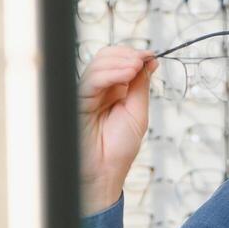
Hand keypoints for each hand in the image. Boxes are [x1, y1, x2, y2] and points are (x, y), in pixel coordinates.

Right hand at [79, 45, 157, 213]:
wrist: (104, 172)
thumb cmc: (119, 149)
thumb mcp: (138, 112)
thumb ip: (141, 86)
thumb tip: (150, 61)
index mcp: (114, 91)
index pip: (120, 62)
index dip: (135, 55)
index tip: (151, 55)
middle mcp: (100, 90)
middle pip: (108, 57)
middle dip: (127, 55)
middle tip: (143, 60)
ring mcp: (87, 93)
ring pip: (98, 64)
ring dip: (121, 61)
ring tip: (136, 67)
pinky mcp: (77, 100)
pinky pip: (91, 79)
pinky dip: (110, 73)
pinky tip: (126, 74)